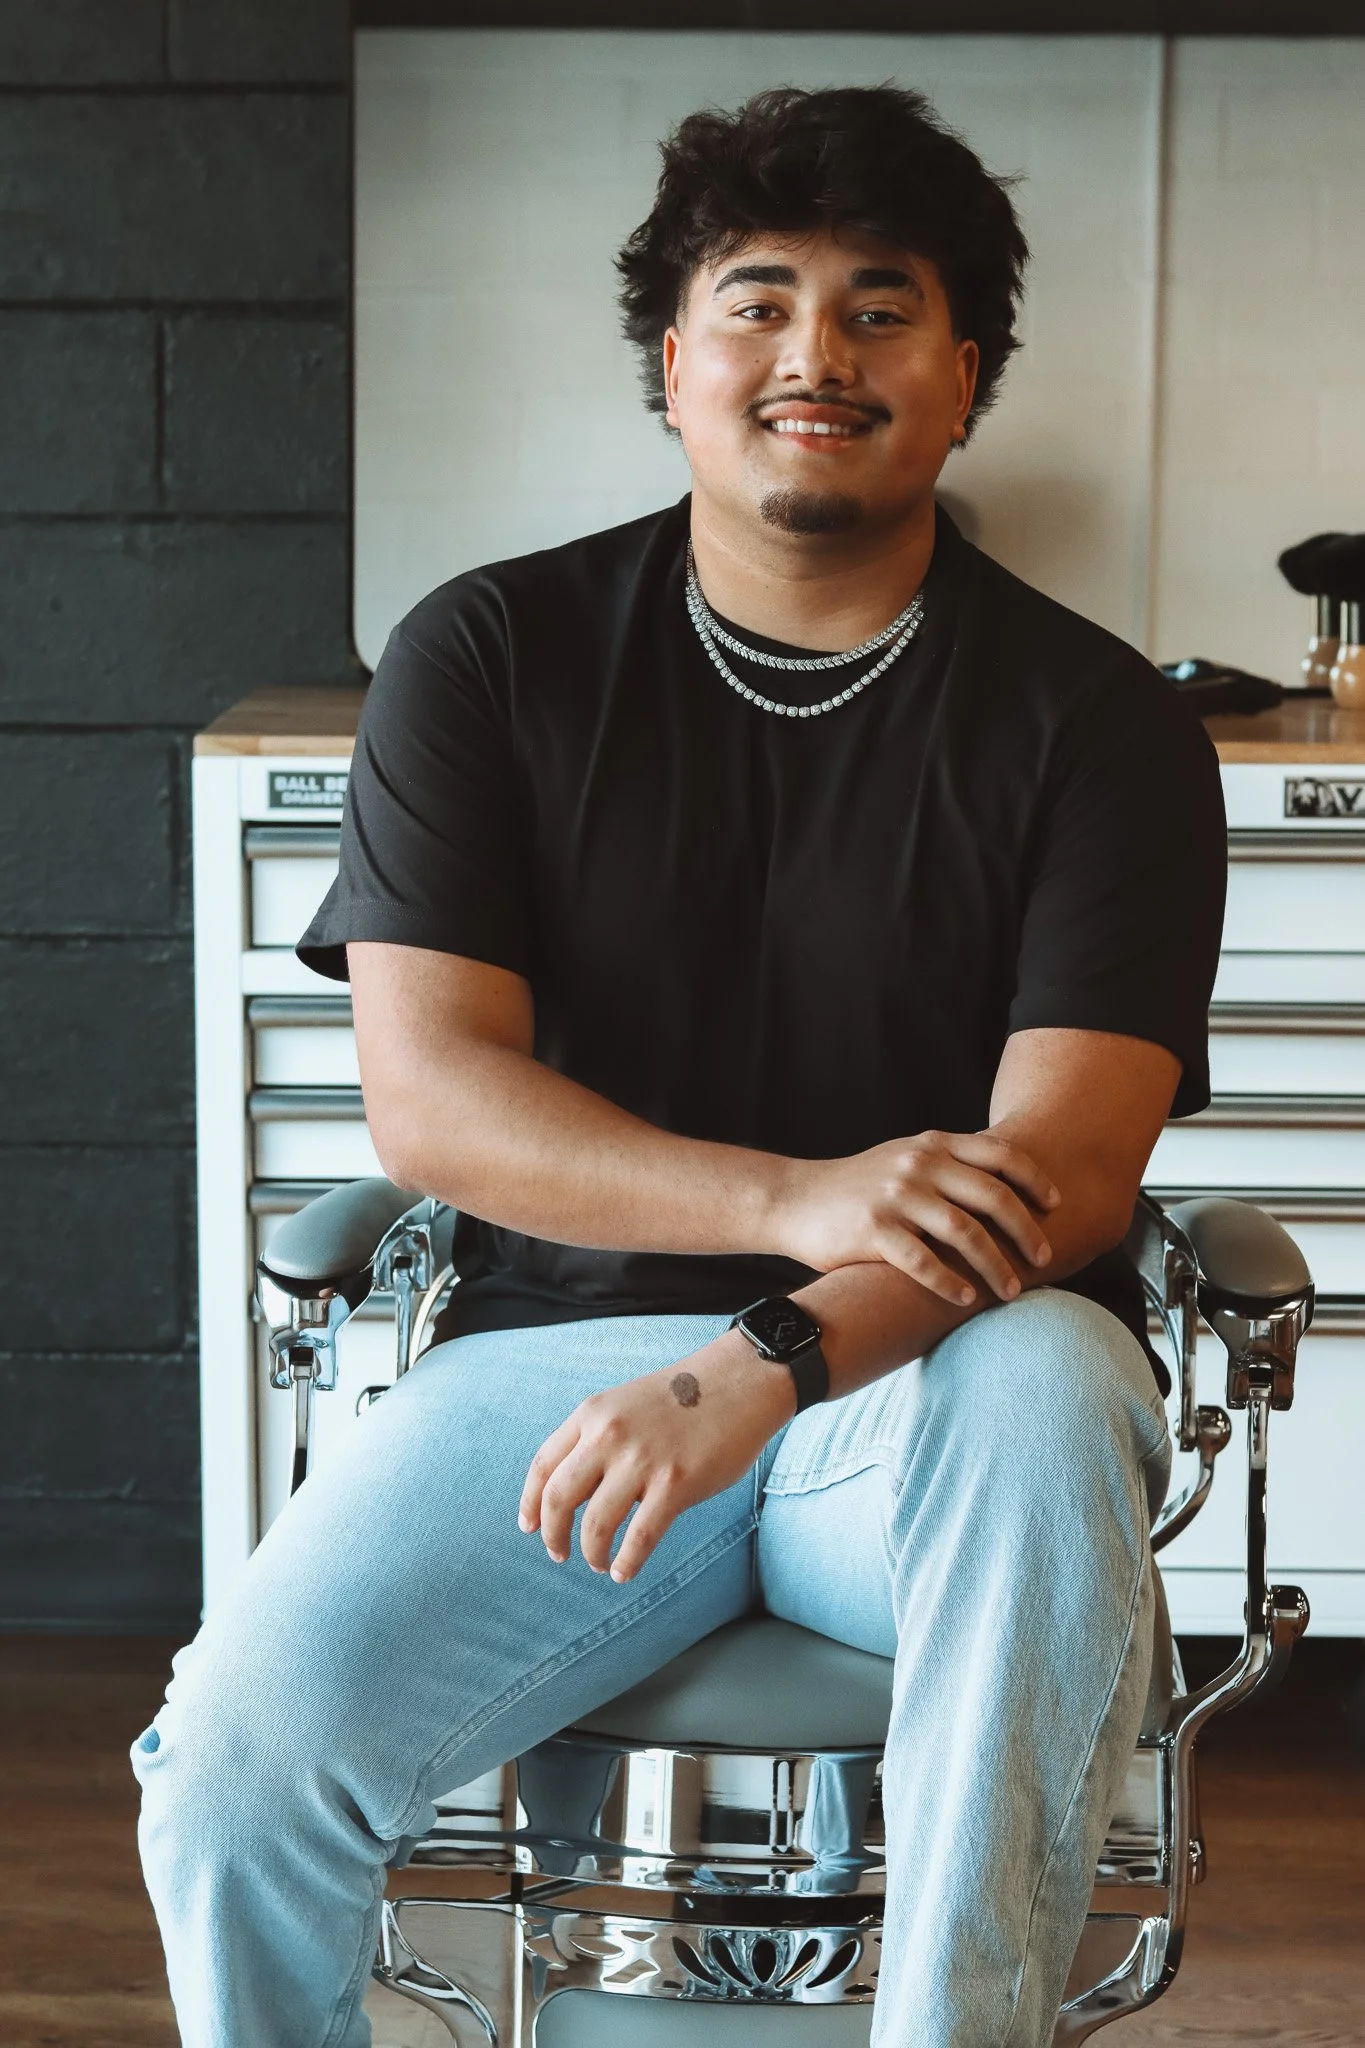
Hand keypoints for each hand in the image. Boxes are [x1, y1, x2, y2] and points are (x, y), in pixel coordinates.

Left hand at [518, 1333, 792, 1583]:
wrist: (740, 1381)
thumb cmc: (687, 1396)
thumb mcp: (627, 1403)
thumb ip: (599, 1438)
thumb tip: (580, 1490)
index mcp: (593, 1413)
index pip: (544, 1465)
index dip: (530, 1502)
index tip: (529, 1526)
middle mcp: (609, 1435)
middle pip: (560, 1498)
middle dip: (553, 1535)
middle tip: (558, 1553)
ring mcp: (642, 1461)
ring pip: (596, 1524)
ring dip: (592, 1553)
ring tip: (599, 1563)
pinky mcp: (676, 1483)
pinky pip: (640, 1536)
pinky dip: (627, 1561)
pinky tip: (625, 1572)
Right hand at [772, 1130, 1058, 1308]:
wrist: (796, 1200)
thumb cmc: (859, 1187)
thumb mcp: (905, 1159)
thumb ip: (948, 1165)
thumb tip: (1006, 1185)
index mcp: (932, 1145)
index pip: (1000, 1155)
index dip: (1035, 1180)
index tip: (1055, 1206)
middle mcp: (918, 1165)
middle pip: (992, 1196)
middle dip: (1025, 1231)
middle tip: (1043, 1259)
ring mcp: (896, 1196)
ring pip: (964, 1232)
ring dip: (994, 1265)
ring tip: (1010, 1291)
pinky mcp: (872, 1230)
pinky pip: (922, 1261)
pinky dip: (949, 1282)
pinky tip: (965, 1298)